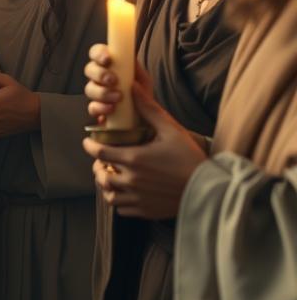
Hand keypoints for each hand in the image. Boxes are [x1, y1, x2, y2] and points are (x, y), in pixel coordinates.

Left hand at [83, 80, 206, 218]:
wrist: (211, 189)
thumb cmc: (191, 157)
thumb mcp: (171, 129)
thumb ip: (149, 109)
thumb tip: (132, 87)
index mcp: (133, 159)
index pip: (98, 152)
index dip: (90, 146)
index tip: (89, 142)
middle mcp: (131, 180)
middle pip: (100, 174)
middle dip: (98, 165)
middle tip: (102, 159)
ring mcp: (137, 198)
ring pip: (108, 195)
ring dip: (107, 185)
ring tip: (112, 176)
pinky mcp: (146, 211)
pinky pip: (122, 209)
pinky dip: (119, 200)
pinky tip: (126, 192)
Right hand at [84, 45, 152, 123]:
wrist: (144, 118)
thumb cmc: (142, 96)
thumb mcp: (144, 82)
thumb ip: (138, 74)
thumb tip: (132, 75)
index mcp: (110, 66)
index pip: (97, 52)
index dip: (98, 53)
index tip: (107, 59)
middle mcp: (100, 78)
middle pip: (89, 69)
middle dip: (99, 74)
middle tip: (113, 80)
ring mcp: (97, 94)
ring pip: (89, 89)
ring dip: (102, 92)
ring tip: (118, 98)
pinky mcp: (97, 110)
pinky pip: (91, 107)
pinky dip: (100, 108)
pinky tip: (111, 109)